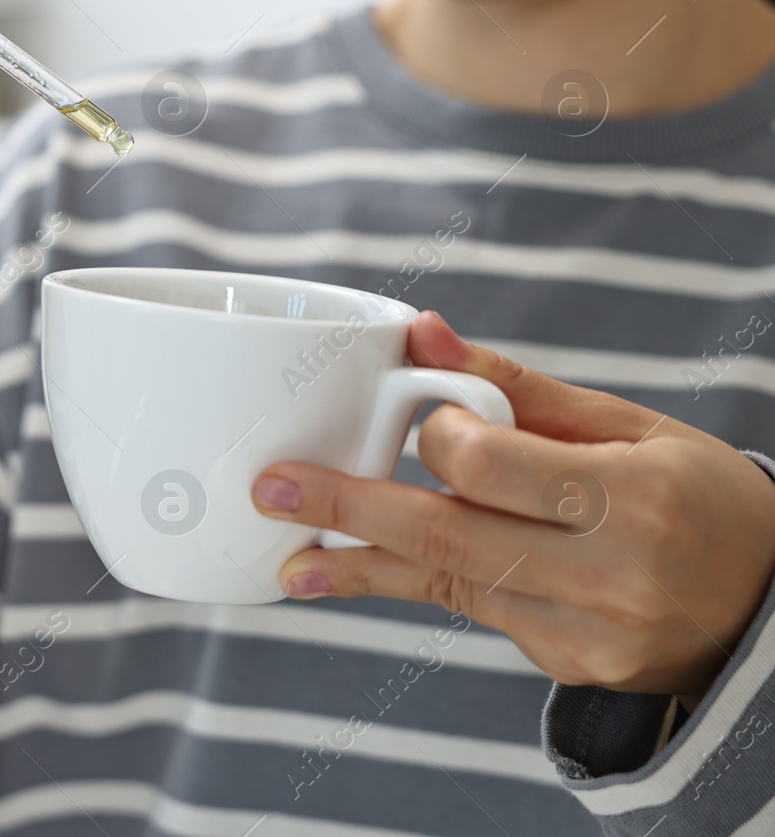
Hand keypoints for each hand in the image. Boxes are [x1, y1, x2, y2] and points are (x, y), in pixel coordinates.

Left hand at [251, 312, 774, 698]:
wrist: (768, 611)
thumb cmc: (698, 499)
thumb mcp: (626, 425)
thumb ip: (514, 384)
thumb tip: (416, 333)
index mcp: (635, 498)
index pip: (495, 465)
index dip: (443, 437)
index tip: (427, 421)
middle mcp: (610, 575)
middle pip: (450, 535)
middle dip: (348, 509)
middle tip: (271, 489)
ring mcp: (585, 633)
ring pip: (446, 583)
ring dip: (359, 563)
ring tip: (288, 554)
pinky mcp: (564, 664)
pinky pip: (472, 610)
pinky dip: (417, 580)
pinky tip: (362, 567)